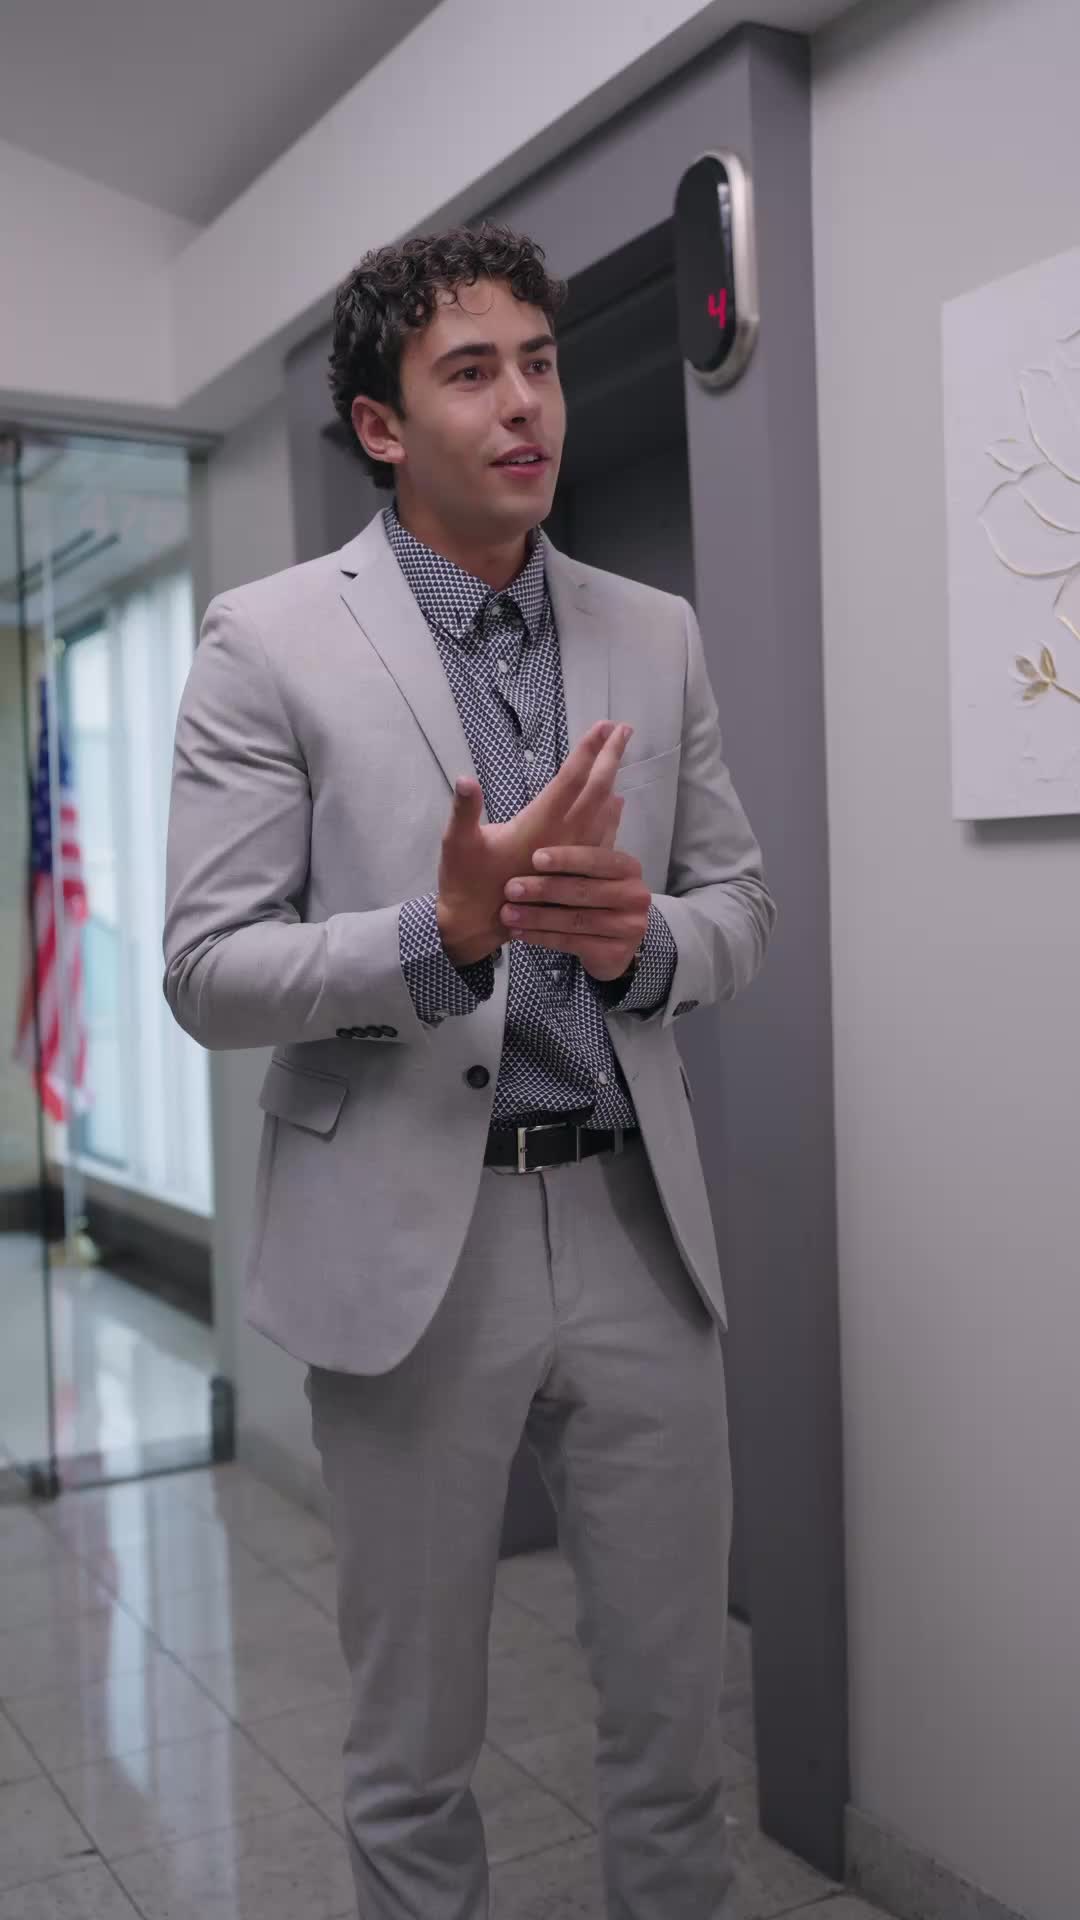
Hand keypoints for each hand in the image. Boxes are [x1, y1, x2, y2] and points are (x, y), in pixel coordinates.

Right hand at [435, 722, 631, 967]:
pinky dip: (611, 814)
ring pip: (602, 813)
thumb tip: (465, 779)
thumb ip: (463, 811)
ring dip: (612, 781)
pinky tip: (617, 803)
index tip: (604, 726)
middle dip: (610, 756)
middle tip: (623, 728)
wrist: (477, 926)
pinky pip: (600, 837)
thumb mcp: (456, 844)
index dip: (588, 751)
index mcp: (537, 827)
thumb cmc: (464, 882)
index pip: (571, 780)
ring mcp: (570, 856)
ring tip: (619, 754)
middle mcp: (562, 839)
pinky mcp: (570, 871)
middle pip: (596, 790)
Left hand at [499, 845, 650, 981]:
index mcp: (629, 868)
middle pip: (584, 891)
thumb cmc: (591, 898)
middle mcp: (636, 896)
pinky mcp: (616, 953)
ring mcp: (630, 927)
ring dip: (537, 917)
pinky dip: (542, 937)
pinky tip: (520, 933)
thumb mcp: (588, 872)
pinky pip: (573, 943)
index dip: (566, 858)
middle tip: (510, 889)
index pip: (597, 859)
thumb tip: (548, 816)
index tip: (534, 858)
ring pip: (576, 920)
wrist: (613, 944)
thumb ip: (574, 850)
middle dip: (543, 889)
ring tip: (507, 914)